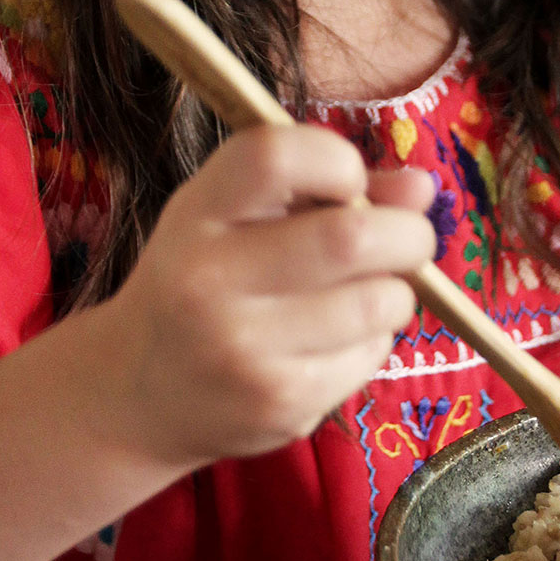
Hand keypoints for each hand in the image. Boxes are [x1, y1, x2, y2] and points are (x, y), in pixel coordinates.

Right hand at [96, 124, 435, 472]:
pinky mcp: (281, 404)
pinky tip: (333, 341)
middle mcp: (211, 281)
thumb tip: (423, 188)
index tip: (348, 183)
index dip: (336, 160)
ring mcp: (246, 350)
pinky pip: (371, 354)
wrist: (136, 394)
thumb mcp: (237, 219)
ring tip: (363, 293)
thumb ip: (326, 191)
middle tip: (408, 239)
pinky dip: (373, 340)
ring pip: (378, 302)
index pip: (277, 157)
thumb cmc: (201, 283)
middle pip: (351, 237)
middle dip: (407, 233)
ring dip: (394, 292)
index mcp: (197, 215)